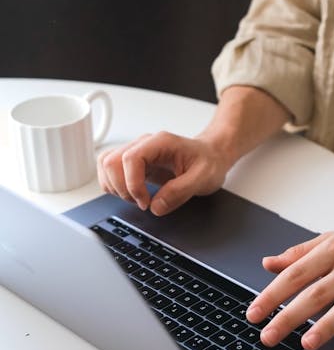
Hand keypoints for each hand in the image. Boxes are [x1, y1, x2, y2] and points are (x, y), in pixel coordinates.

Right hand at [97, 131, 231, 215]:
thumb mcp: (203, 178)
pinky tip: (132, 194)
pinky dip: (114, 186)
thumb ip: (180, 192)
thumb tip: (156, 206)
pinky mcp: (134, 163)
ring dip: (115, 187)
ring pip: (105, 164)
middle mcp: (144, 144)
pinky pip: (110, 170)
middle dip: (121, 188)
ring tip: (137, 199)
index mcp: (160, 143)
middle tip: (142, 202)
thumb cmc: (208, 162)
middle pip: (110, 161)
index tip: (145, 201)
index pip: (130, 158)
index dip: (133, 184)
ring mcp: (137, 152)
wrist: (211, 156)